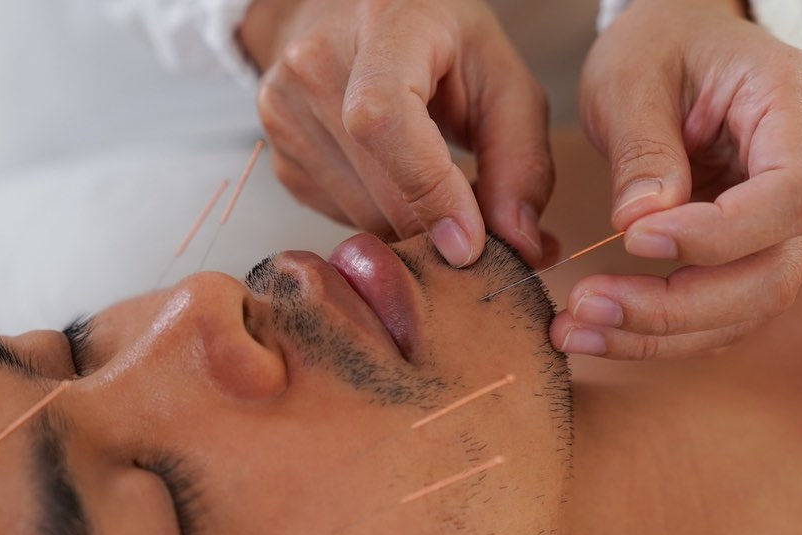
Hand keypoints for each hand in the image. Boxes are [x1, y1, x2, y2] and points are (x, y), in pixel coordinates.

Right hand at [240, 0, 552, 266]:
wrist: (353, 23)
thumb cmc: (437, 44)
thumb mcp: (500, 80)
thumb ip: (521, 160)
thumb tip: (520, 245)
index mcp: (383, 25)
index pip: (384, 119)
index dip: (429, 190)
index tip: (469, 242)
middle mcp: (314, 64)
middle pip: (379, 187)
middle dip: (438, 227)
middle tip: (479, 231)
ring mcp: (284, 113)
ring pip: (361, 217)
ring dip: (413, 229)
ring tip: (441, 199)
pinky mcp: (280, 159)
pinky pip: (340, 220)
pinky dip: (381, 221)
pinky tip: (397, 186)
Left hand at [552, 0, 801, 358]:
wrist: (680, 45)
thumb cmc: (660, 45)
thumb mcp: (631, 76)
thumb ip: (641, 148)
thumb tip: (640, 224)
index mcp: (796, 105)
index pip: (789, 196)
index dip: (716, 234)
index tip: (634, 239)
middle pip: (772, 273)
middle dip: (675, 307)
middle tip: (585, 308)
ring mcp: (794, 220)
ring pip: (748, 307)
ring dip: (659, 333)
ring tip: (576, 329)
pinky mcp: (758, 250)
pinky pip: (723, 311)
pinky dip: (661, 331)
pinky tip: (599, 329)